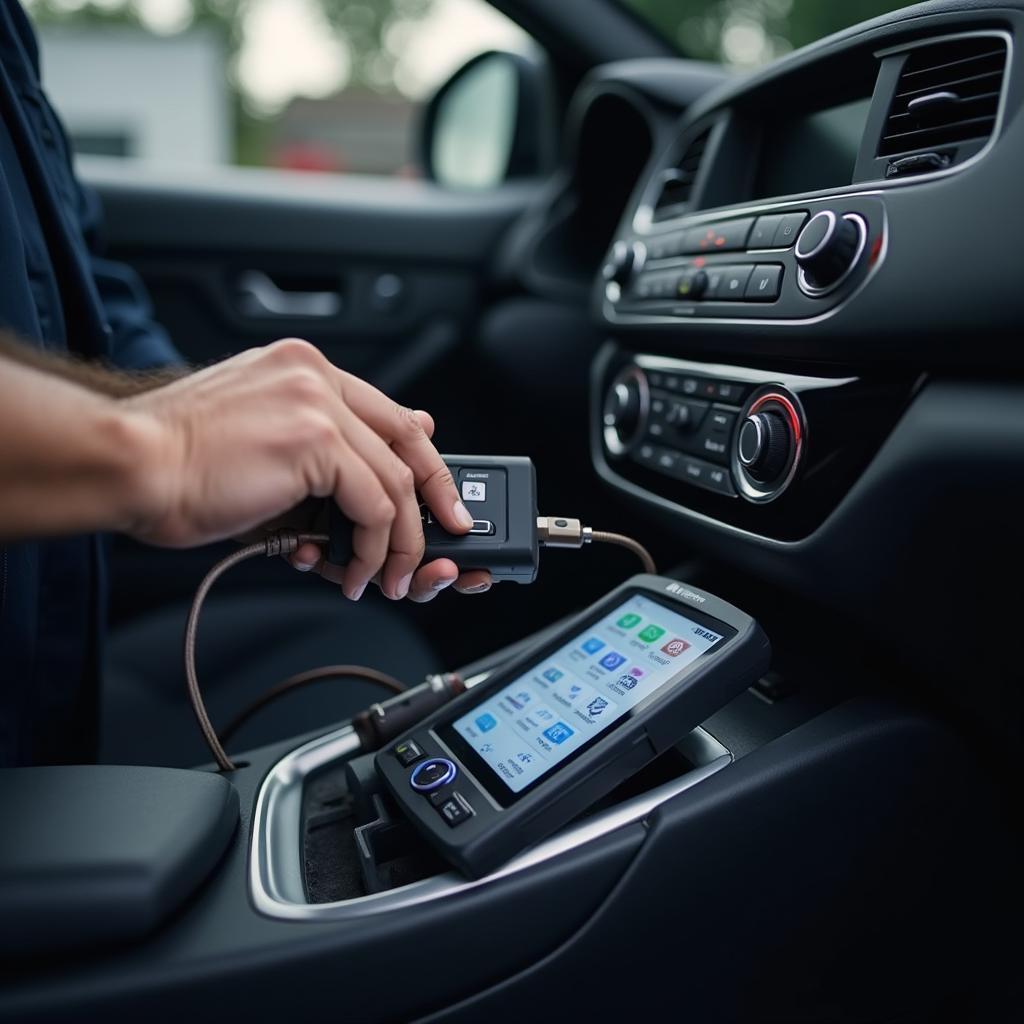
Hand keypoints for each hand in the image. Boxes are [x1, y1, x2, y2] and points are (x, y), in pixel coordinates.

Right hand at [123, 338, 489, 600]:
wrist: (126, 464)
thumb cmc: (175, 464)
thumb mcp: (260, 449)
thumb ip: (318, 458)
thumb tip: (370, 480)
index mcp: (302, 370)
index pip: (386, 413)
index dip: (421, 460)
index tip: (437, 497)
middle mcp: (315, 376)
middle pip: (407, 440)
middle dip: (435, 498)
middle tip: (447, 540)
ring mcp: (318, 404)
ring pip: (395, 481)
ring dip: (398, 542)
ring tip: (385, 578)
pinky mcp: (316, 440)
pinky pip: (375, 504)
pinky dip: (373, 548)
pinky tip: (354, 573)